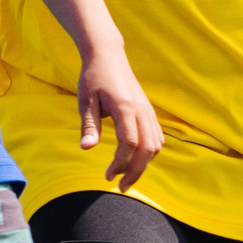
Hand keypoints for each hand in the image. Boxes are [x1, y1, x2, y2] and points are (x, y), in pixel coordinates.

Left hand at [77, 45, 162, 191]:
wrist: (108, 55)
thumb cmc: (93, 77)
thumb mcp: (85, 101)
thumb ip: (89, 126)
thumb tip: (86, 149)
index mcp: (125, 107)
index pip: (129, 143)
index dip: (120, 163)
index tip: (107, 175)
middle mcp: (141, 110)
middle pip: (147, 149)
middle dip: (136, 171)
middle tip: (120, 186)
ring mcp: (148, 111)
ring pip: (156, 145)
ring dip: (144, 164)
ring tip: (127, 176)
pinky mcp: (149, 111)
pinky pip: (157, 137)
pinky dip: (150, 153)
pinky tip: (136, 160)